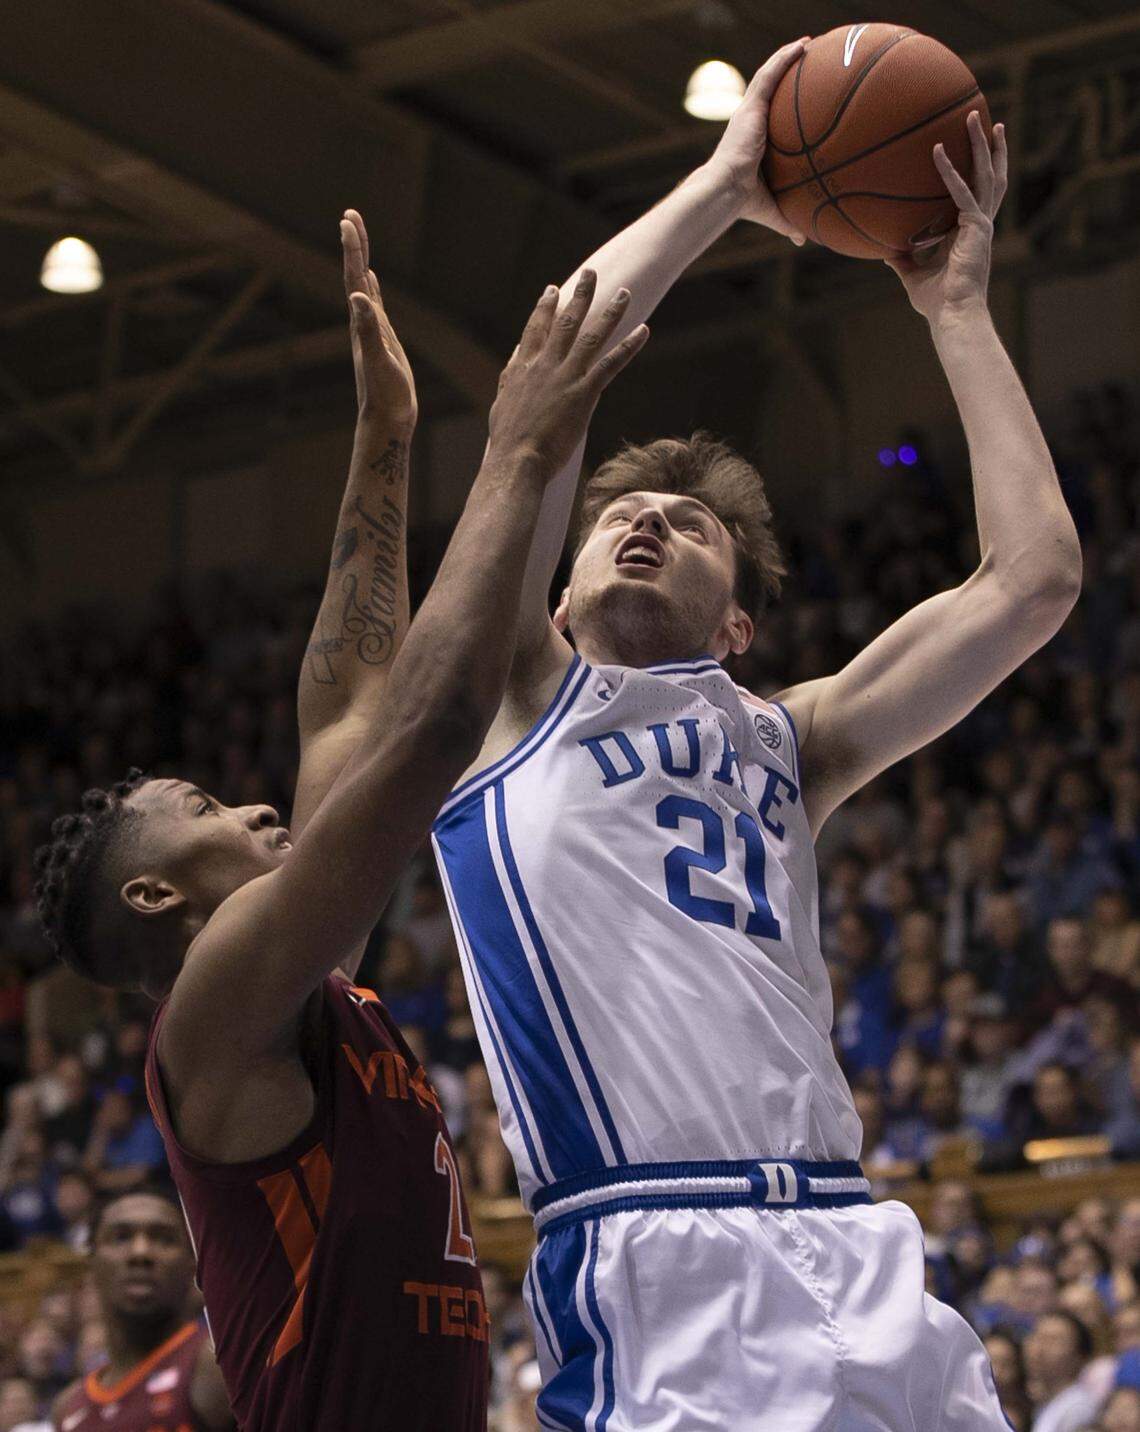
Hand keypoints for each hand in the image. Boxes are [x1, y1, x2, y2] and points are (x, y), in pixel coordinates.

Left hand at [341, 209, 417, 428]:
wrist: (387, 420)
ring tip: (357, 237)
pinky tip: (370, 282)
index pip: (354, 277)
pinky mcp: (383, 340)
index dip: (352, 249)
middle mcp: (363, 321)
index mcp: (362, 322)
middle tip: (351, 215)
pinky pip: (374, 306)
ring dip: (360, 261)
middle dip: (355, 245)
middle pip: (356, 275)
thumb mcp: (380, 360)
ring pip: (364, 286)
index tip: (348, 220)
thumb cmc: (385, 395)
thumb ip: (368, 329)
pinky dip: (371, 288)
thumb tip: (358, 297)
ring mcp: (372, 330)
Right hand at [487, 270, 648, 475]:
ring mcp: (565, 377)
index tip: (552, 289)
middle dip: (579, 296)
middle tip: (590, 274)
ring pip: (591, 336)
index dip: (545, 307)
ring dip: (610, 312)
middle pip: (565, 323)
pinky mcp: (583, 393)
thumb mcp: (502, 403)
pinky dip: (629, 345)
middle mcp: (544, 365)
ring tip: (624, 293)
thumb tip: (514, 362)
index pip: (535, 329)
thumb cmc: (508, 441)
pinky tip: (643, 330)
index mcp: (522, 368)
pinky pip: (611, 363)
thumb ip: (510, 379)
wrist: (515, 460)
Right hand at [706, 37, 808, 244]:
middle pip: (771, 90)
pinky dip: (784, 58)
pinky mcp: (749, 106)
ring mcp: (749, 112)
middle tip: (809, 59)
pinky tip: (802, 45)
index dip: (785, 101)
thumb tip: (803, 240)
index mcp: (755, 140)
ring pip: (770, 75)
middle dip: (788, 72)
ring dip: (787, 57)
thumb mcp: (772, 208)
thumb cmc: (743, 202)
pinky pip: (769, 74)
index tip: (802, 94)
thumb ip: (788, 221)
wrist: (725, 191)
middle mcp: (751, 122)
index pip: (771, 115)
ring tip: (807, 43)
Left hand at [886, 113, 1007, 323]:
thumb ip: (901, 259)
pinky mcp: (976, 228)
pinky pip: (961, 193)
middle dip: (991, 148)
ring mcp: (982, 224)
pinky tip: (937, 151)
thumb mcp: (912, 275)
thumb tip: (882, 249)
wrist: (952, 316)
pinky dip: (949, 171)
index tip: (978, 149)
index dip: (981, 171)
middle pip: (991, 177)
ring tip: (973, 117)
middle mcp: (980, 224)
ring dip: (980, 145)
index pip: (979, 194)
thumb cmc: (936, 302)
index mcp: (970, 232)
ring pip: (986, 175)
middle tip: (989, 120)